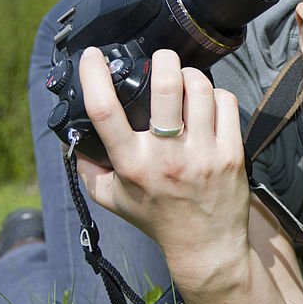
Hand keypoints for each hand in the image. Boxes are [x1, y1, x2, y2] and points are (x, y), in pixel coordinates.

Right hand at [75, 47, 251, 280]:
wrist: (205, 246)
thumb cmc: (156, 218)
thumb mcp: (111, 198)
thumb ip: (88, 166)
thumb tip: (71, 133)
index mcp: (131, 165)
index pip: (104, 111)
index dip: (94, 75)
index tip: (93, 57)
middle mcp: (167, 157)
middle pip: (166, 86)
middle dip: (162, 60)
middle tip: (160, 59)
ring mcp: (203, 154)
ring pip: (200, 88)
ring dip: (190, 75)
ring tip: (184, 80)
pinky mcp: (231, 154)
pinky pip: (226, 102)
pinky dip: (216, 93)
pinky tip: (208, 102)